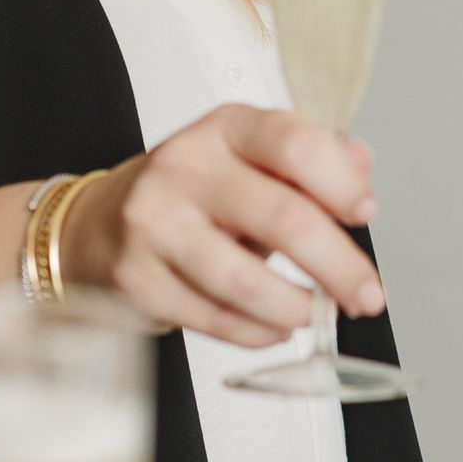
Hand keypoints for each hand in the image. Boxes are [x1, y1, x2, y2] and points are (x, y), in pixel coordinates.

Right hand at [61, 106, 386, 347]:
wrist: (96, 225)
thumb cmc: (188, 194)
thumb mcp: (247, 159)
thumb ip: (310, 161)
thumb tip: (360, 171)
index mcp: (224, 130)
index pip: (293, 143)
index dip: (340, 183)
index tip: (364, 213)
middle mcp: (186, 168)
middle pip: (282, 218)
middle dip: (338, 267)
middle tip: (366, 295)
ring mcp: (155, 224)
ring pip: (246, 282)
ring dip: (297, 308)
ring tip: (315, 313)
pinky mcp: (138, 279)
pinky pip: (215, 319)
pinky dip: (257, 331)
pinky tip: (273, 325)